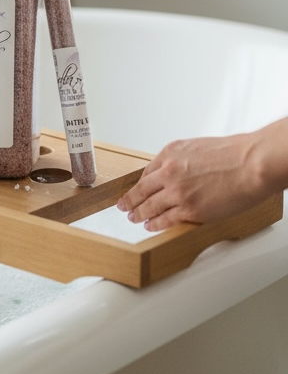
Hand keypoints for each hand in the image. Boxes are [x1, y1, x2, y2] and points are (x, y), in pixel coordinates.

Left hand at [116, 132, 267, 230]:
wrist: (250, 163)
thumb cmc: (232, 154)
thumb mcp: (196, 147)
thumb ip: (180, 160)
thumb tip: (173, 172)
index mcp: (170, 153)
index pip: (147, 171)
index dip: (138, 184)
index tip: (134, 190)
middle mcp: (168, 171)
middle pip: (142, 190)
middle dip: (130, 200)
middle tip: (123, 206)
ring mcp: (177, 192)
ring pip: (150, 206)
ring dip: (139, 213)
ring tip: (133, 218)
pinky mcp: (189, 209)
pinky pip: (165, 219)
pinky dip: (155, 223)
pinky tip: (150, 225)